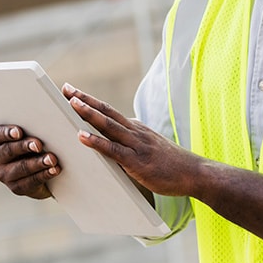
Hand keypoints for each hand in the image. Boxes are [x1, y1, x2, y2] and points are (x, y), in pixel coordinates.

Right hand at [0, 123, 59, 199]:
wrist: (40, 171)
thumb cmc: (37, 143)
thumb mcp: (33, 132)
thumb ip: (35, 123)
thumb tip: (56, 104)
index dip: (7, 133)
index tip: (19, 131)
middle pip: (8, 151)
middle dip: (24, 147)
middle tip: (39, 144)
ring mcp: (5, 174)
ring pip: (20, 168)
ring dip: (37, 163)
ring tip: (52, 159)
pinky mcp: (16, 188)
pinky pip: (30, 182)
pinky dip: (44, 175)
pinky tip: (54, 170)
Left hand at [65, 84, 200, 196]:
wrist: (195, 173)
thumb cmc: (172, 166)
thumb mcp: (150, 149)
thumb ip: (132, 146)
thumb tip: (113, 148)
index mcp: (136, 129)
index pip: (109, 111)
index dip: (91, 102)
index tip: (73, 92)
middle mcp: (135, 132)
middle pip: (106, 112)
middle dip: (84, 100)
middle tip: (66, 89)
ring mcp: (137, 145)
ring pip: (108, 125)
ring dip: (88, 113)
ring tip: (71, 103)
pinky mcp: (137, 162)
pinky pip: (113, 150)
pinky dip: (96, 142)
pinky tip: (82, 137)